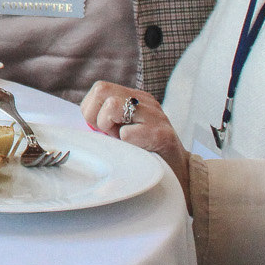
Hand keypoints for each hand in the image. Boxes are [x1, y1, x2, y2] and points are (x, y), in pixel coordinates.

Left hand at [81, 80, 189, 200]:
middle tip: (112, 136)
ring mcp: (155, 116)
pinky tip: (138, 151)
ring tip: (125, 143)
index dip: (92, 111)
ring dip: (111, 130)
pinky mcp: (161, 135)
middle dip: (97, 117)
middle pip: (101, 90)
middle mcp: (145, 102)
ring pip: (112, 106)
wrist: (181, 175)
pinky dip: (126, 145)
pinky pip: (128, 133)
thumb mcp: (124, 130)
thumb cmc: (146, 154)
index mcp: (135, 98)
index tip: (104, 130)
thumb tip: (84, 121)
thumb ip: (107, 120)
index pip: (99, 89)